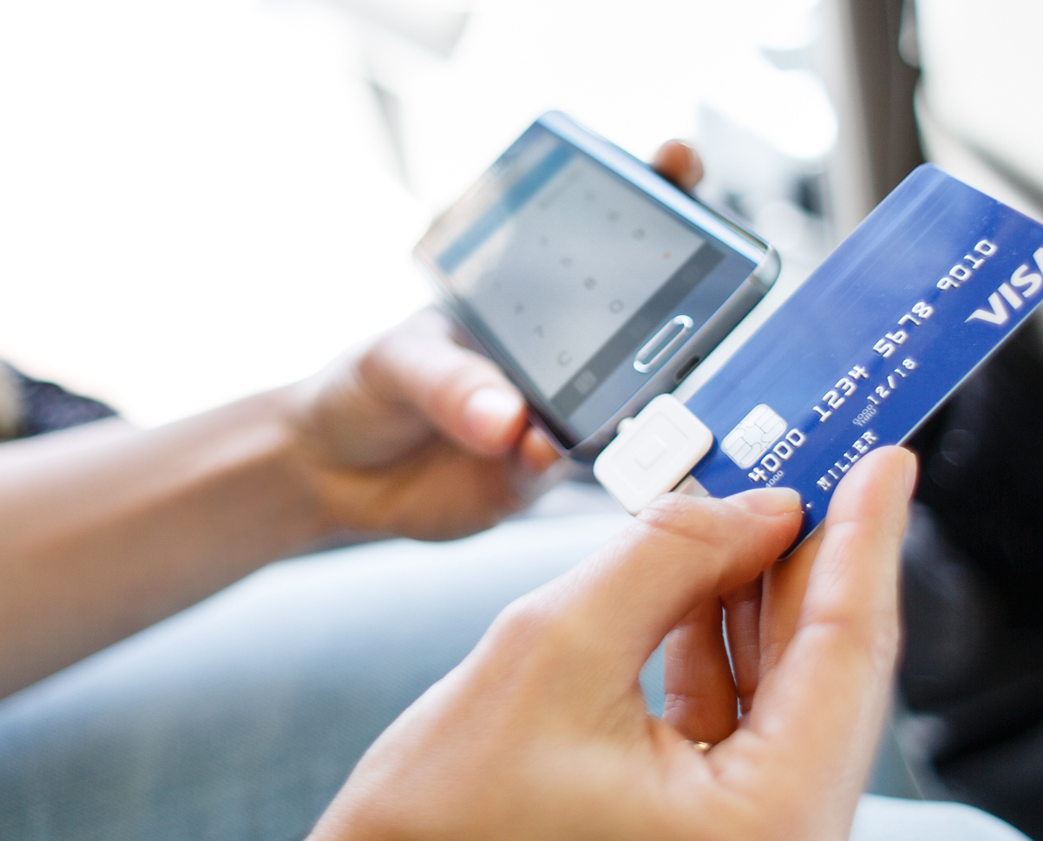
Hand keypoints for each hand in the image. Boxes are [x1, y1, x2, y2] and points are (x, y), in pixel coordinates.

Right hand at [256, 447, 916, 840]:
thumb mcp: (552, 648)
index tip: (881, 459)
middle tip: (816, 466)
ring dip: (767, 602)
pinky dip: (730, 656)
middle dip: (814, 562)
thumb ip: (669, 559)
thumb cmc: (434, 829)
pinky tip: (710, 584)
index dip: (865, 539)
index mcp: (761, 838)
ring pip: (791, 703)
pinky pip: (748, 738)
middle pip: (831, 680)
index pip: (847, 654)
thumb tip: (756, 507)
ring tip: (752, 508)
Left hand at [284, 141, 707, 540]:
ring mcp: (560, 413)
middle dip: (689, 301)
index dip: (655, 193)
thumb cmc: (368, 388)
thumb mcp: (394, 362)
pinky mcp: (541, 476)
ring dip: (639, 395)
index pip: (604, 234)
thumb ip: (448, 383)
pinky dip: (569, 460)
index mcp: (532, 295)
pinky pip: (574, 468)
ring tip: (628, 386)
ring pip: (627, 402)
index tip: (677, 162)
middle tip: (707, 291)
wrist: (335, 476)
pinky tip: (541, 452)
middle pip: (647, 318)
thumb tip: (507, 417)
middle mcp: (564, 351)